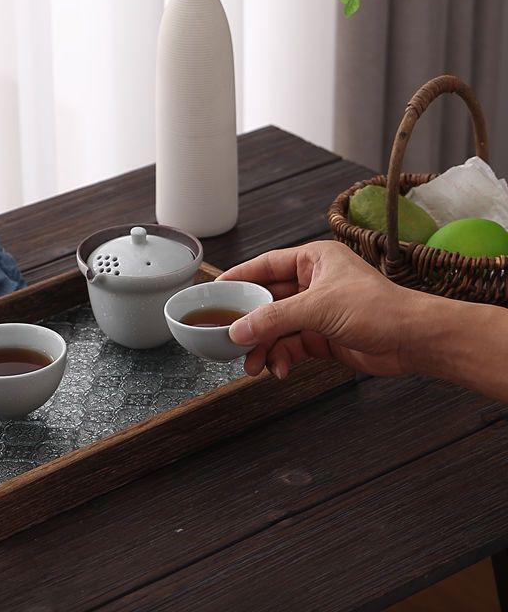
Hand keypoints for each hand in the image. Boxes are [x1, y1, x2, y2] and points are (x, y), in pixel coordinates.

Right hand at [217, 240, 419, 378]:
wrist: (414, 341)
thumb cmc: (378, 308)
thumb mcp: (319, 308)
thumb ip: (275, 319)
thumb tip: (240, 330)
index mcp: (314, 260)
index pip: (266, 265)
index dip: (240, 277)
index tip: (216, 290)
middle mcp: (313, 283)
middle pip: (268, 300)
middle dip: (250, 322)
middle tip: (227, 336)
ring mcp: (317, 311)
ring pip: (277, 327)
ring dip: (263, 346)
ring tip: (251, 365)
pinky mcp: (322, 337)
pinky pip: (290, 346)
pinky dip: (281, 358)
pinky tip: (279, 370)